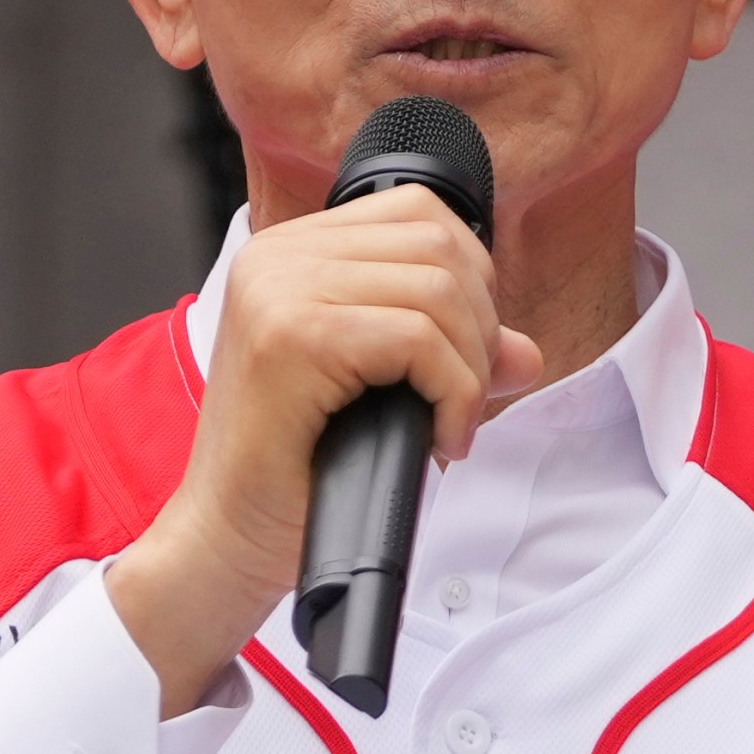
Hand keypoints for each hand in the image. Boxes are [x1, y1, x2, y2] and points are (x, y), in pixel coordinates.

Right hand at [106, 185, 542, 715]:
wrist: (227, 540)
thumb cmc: (297, 473)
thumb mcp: (383, 393)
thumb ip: (450, 354)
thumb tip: (526, 353)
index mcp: (291, 252)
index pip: (418, 213)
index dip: (469, 279)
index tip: (463, 353)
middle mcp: (278, 256)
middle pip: (438, 247)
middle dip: (478, 328)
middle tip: (461, 400)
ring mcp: (279, 289)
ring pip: (437, 290)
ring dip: (469, 368)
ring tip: (449, 424)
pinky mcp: (292, 336)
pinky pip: (418, 340)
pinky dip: (453, 392)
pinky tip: (439, 437)